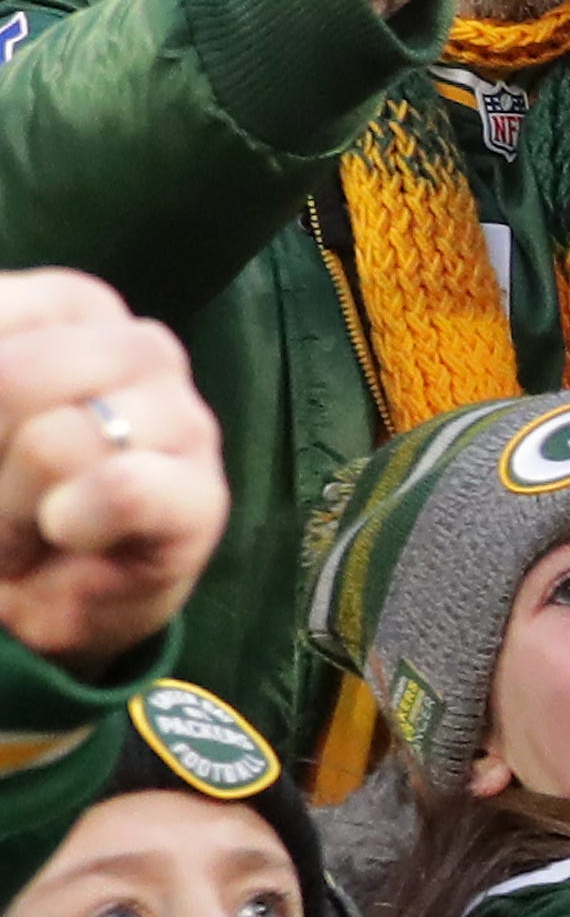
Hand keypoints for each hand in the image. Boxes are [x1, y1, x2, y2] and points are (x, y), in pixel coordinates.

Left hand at [0, 272, 221, 679]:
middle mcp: (137, 348)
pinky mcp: (202, 497)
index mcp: (68, 311)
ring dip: (14, 506)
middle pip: (19, 374)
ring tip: (30, 525)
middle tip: (0, 494)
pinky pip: (123, 490)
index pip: (1, 310)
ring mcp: (181, 419)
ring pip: (59, 441)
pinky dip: (78, 522)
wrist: (39, 606)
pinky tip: (71, 536)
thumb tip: (45, 431)